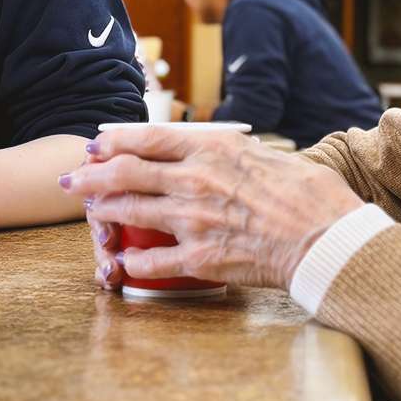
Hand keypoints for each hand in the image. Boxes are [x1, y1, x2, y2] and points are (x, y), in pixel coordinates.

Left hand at [65, 128, 362, 289]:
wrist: (327, 240)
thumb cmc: (310, 197)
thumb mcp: (270, 156)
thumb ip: (236, 155)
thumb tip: (223, 152)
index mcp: (214, 149)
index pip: (149, 137)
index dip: (114, 140)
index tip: (96, 144)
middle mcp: (196, 180)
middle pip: (126, 172)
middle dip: (92, 176)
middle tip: (73, 181)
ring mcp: (193, 220)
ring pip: (129, 212)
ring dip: (104, 213)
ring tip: (91, 215)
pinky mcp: (199, 258)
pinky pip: (151, 261)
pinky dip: (131, 262)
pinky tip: (122, 264)